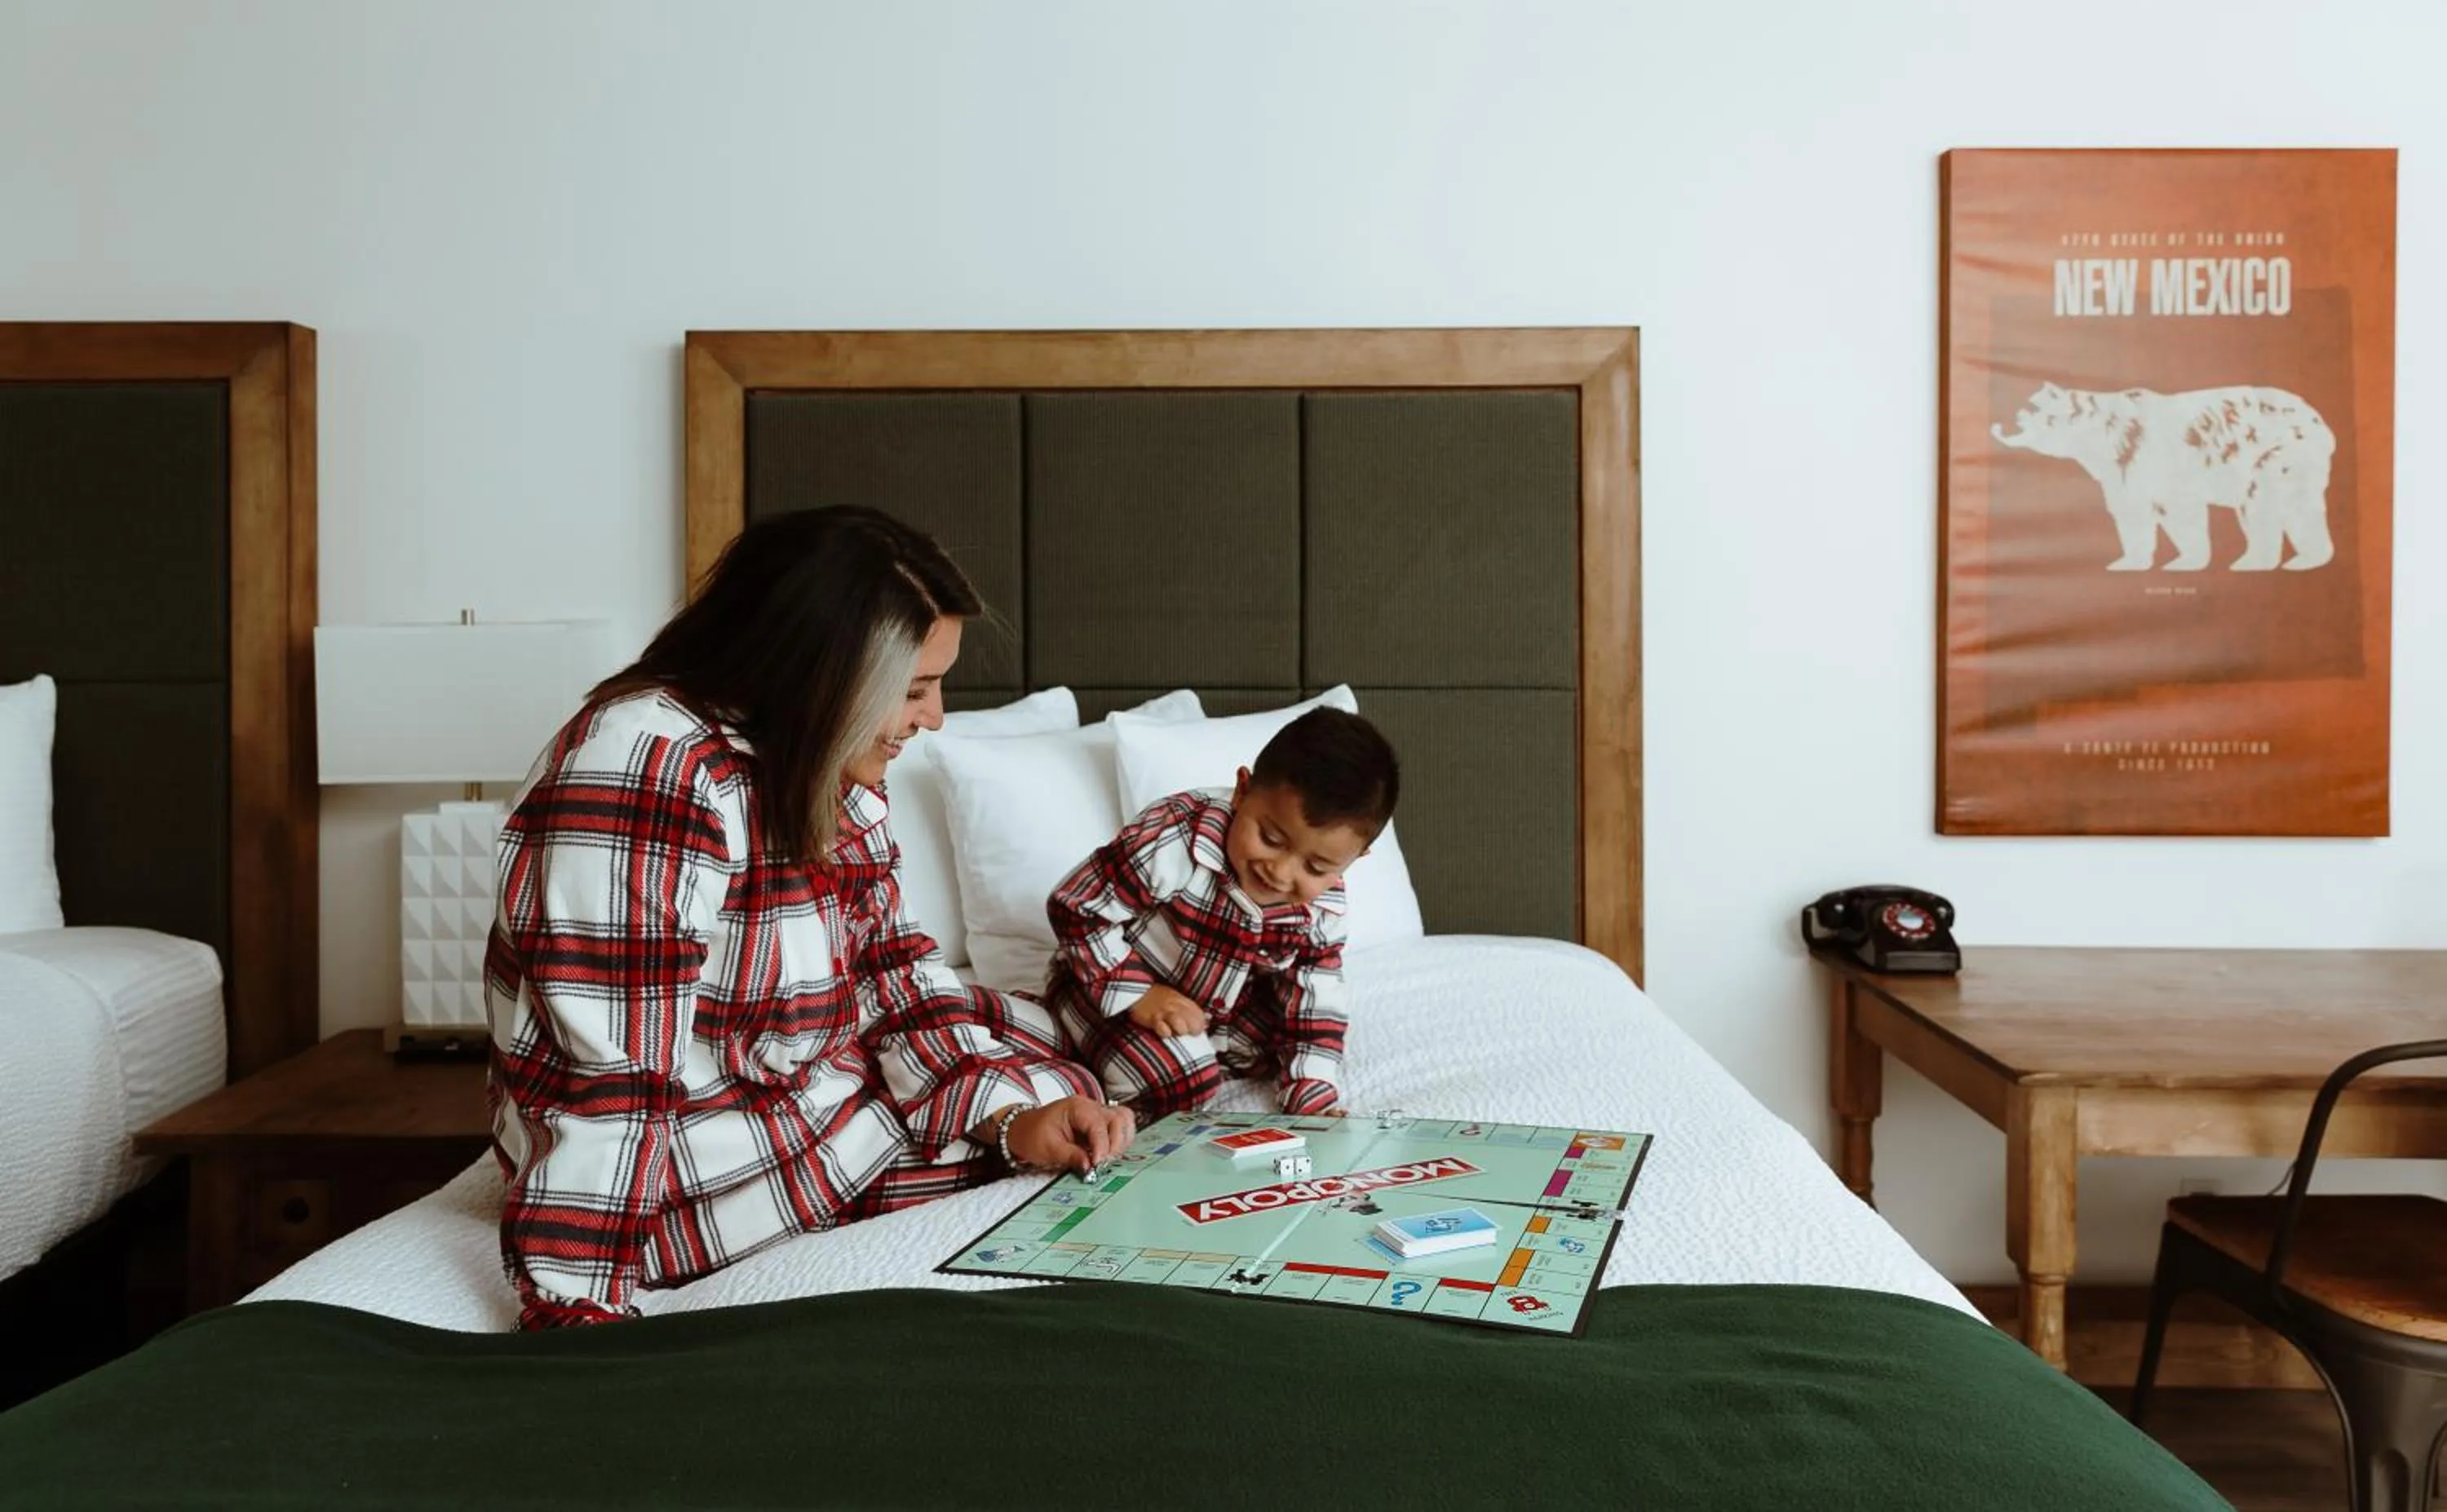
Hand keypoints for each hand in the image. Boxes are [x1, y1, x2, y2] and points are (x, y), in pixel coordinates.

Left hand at [1005, 1096, 1136, 1173]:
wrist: (1022, 1129)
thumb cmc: (1032, 1135)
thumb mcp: (1048, 1148)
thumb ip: (1071, 1156)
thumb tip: (1090, 1167)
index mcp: (1077, 1107)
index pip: (1099, 1124)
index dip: (1102, 1146)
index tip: (1097, 1164)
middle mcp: (1091, 1106)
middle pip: (1119, 1118)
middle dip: (1116, 1143)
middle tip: (1104, 1163)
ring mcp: (1096, 1113)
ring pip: (1124, 1120)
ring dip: (1121, 1141)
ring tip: (1107, 1159)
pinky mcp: (1099, 1123)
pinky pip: (1119, 1127)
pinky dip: (1119, 1140)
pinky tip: (1108, 1154)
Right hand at [1127, 985, 1208, 1036]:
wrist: (1136, 991)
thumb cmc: (1157, 997)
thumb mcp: (1175, 998)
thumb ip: (1188, 1009)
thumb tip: (1203, 1023)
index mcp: (1182, 1000)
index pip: (1199, 1013)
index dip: (1201, 1023)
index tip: (1197, 1030)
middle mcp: (1175, 1005)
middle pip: (1192, 1021)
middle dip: (1194, 1030)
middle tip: (1188, 1034)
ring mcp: (1164, 1012)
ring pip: (1180, 1024)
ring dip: (1181, 1031)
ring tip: (1176, 1032)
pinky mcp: (1152, 1018)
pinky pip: (1162, 1028)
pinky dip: (1165, 1032)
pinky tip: (1165, 1032)